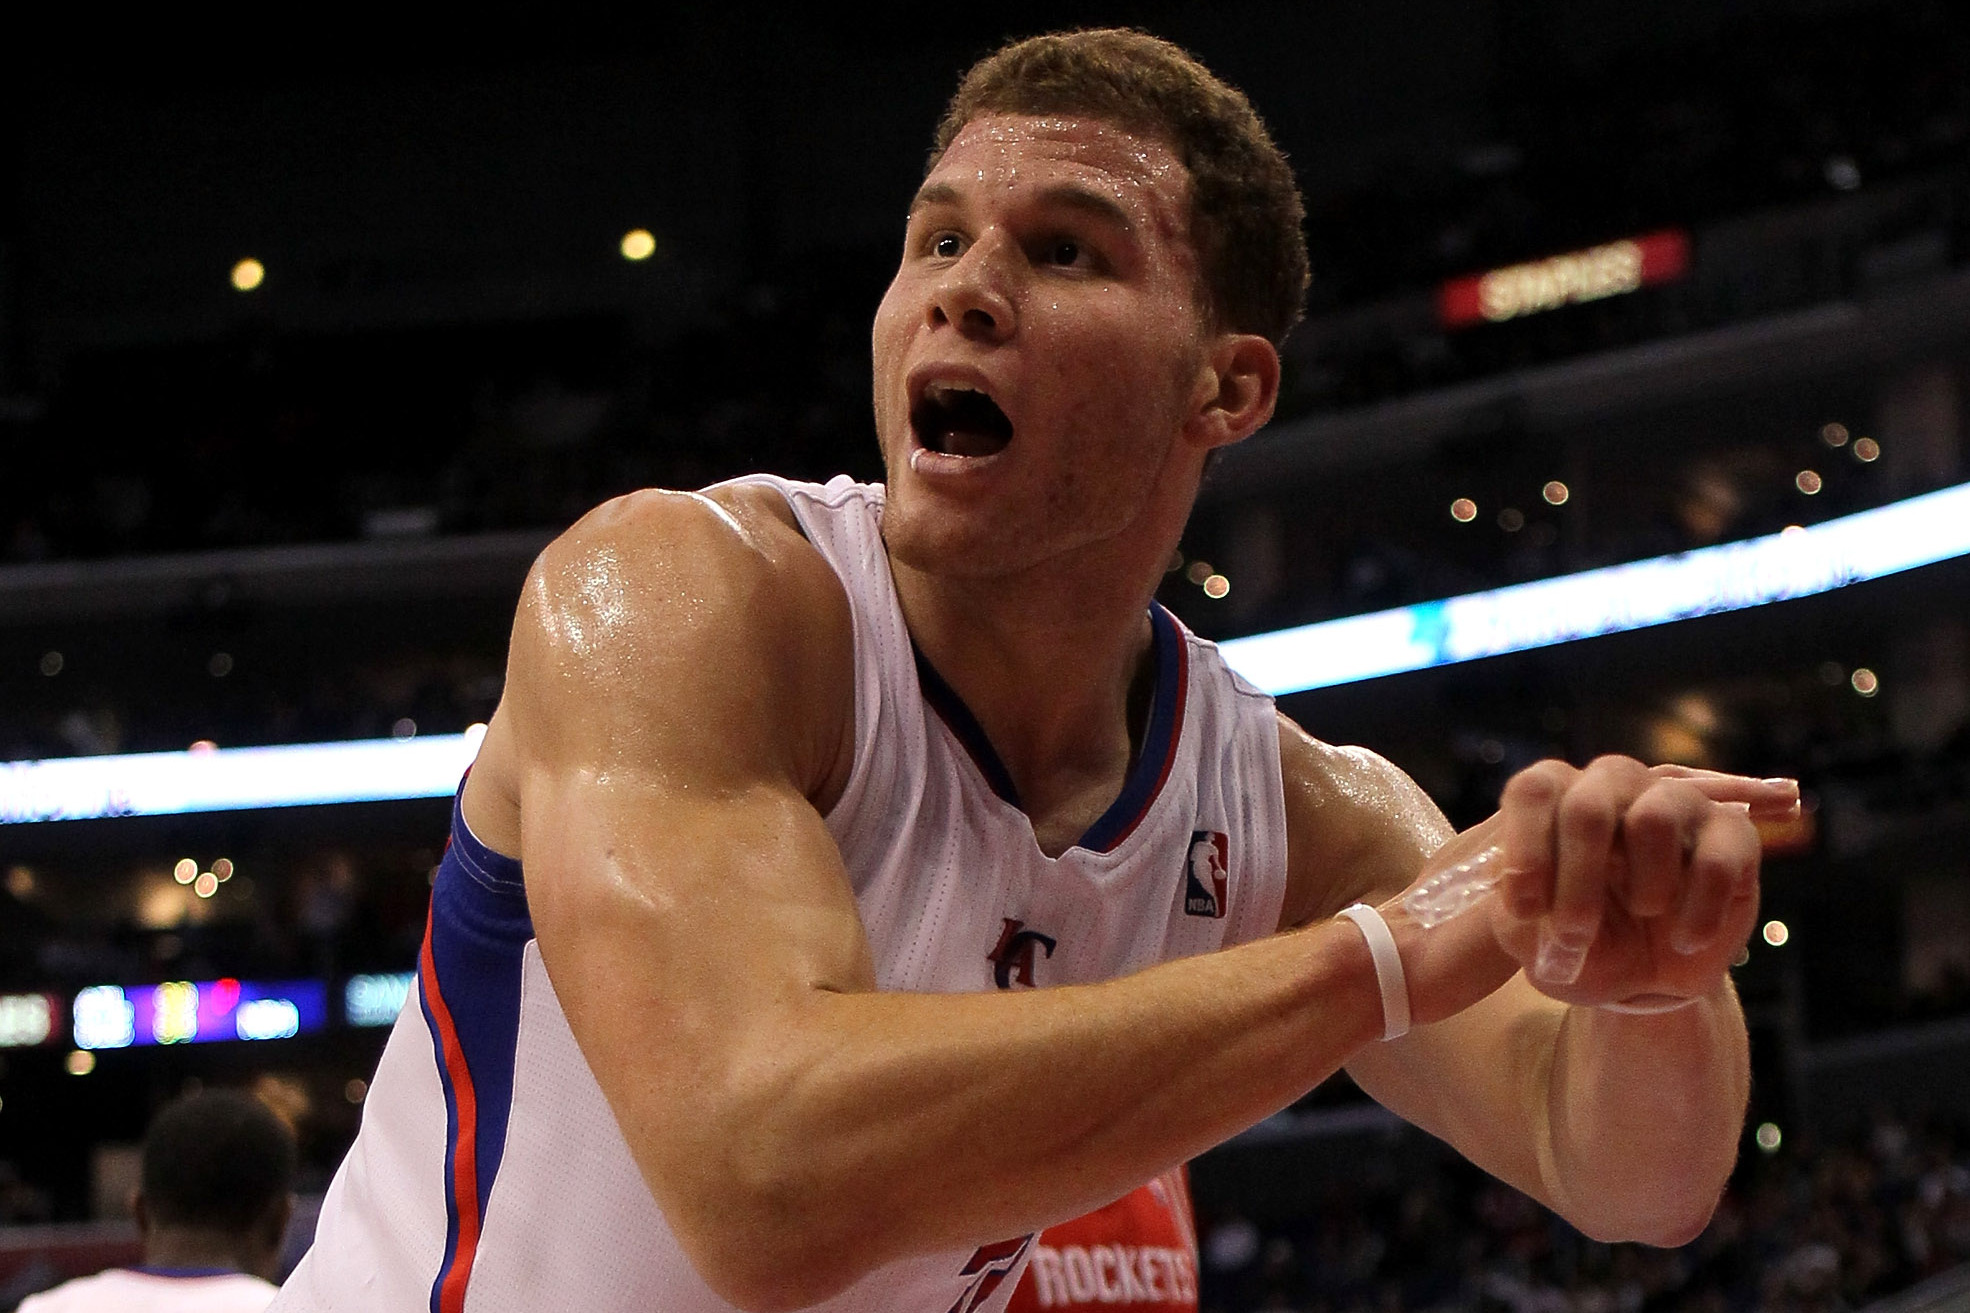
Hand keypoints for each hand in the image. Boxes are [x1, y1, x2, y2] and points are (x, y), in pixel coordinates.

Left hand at [1486, 757, 1797, 1009]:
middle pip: (1588, 806)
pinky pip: (1716, 861)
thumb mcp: (1531, 939)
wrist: (1644, 976)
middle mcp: (1615, 784)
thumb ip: (1514, 912)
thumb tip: (1519, 890)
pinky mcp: (1732, 834)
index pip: (1534, 791)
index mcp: (1558, 797)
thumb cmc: (1581, 941)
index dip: (1525, 847)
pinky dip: (1697, 912)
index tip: (1524, 908)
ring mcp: (1676, 801)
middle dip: (1577, 881)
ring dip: (1643, 885)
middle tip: (1575, 935)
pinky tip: (1684, 940)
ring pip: (1654, 818)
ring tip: (1644, 913)